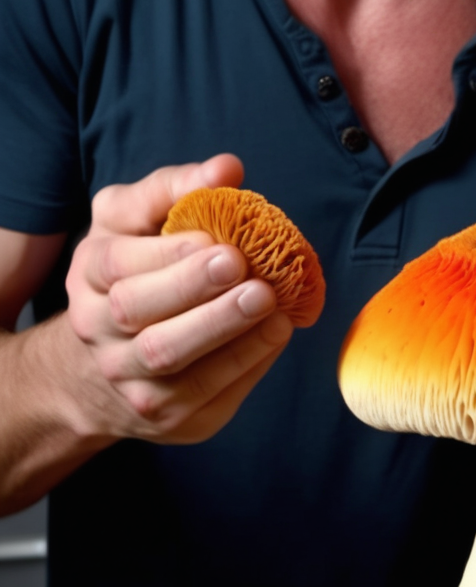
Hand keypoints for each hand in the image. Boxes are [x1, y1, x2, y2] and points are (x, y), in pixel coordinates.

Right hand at [63, 154, 291, 443]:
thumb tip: (226, 168)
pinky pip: (205, 397)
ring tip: (268, 301)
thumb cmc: (134, 268)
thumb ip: (175, 187)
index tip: (216, 239)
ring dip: (223, 332)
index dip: (167, 255)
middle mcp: (97, 330)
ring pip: (169, 363)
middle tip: (244, 268)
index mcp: (89, 273)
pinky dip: (244, 366)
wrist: (101, 365)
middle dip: (193, 290)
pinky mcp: (165, 418)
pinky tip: (275, 334)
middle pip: (138, 314)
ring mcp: (127, 381)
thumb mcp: (135, 217)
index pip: (117, 264)